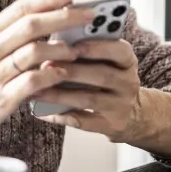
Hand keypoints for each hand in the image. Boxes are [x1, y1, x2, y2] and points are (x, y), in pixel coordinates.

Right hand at [0, 0, 93, 154]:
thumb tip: (51, 18)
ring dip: (61, 49)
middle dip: (64, 17)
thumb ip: (12, 35)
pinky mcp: (1, 99)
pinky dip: (51, 75)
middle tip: (89, 16)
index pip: (20, 8)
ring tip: (77, 50)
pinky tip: (62, 74)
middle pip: (31, 25)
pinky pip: (32, 82)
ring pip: (33, 52)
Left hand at [31, 39, 145, 141]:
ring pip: (90, 99)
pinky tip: (42, 111)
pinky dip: (61, 116)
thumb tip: (55, 46)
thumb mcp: (110, 63)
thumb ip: (89, 53)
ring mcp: (121, 106)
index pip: (120, 50)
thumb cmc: (111, 81)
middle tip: (46, 66)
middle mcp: (128, 83)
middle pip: (102, 75)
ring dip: (61, 95)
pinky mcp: (111, 126)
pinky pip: (83, 121)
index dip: (96, 47)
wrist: (132, 113)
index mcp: (128, 62)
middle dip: (72, 71)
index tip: (73, 45)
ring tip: (38, 90)